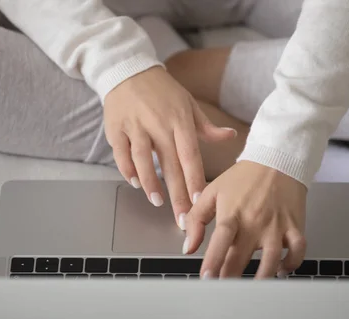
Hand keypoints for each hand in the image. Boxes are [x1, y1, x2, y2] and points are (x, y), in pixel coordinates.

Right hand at [104, 66, 236, 223]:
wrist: (128, 70)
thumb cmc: (162, 91)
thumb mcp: (188, 104)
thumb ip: (206, 126)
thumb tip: (231, 136)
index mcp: (179, 120)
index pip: (190, 155)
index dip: (195, 180)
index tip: (200, 202)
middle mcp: (158, 124)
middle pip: (170, 164)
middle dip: (177, 194)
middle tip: (182, 219)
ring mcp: (135, 126)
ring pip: (142, 159)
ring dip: (150, 183)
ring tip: (157, 202)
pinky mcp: (116, 128)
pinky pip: (121, 153)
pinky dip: (127, 169)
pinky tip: (135, 183)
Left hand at [183, 161, 307, 278]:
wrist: (277, 159)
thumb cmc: (244, 177)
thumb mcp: (213, 191)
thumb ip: (196, 218)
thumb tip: (188, 246)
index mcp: (233, 213)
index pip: (221, 241)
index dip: (213, 262)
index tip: (207, 278)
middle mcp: (255, 221)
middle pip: (242, 257)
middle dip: (230, 277)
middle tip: (224, 289)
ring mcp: (276, 226)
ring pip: (271, 261)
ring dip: (261, 278)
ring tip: (251, 287)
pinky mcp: (294, 226)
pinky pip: (297, 251)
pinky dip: (291, 264)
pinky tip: (281, 270)